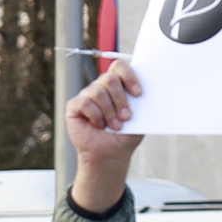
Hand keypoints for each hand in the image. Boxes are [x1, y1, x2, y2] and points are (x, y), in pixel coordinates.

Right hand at [62, 61, 143, 216]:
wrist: (110, 154)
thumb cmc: (126, 135)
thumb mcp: (139, 119)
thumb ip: (141, 103)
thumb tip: (146, 92)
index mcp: (118, 85)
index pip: (119, 67)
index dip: (129, 76)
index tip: (139, 94)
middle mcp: (101, 86)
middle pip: (109, 79)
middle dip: (120, 99)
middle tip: (127, 117)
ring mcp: (87, 95)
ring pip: (98, 92)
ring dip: (109, 112)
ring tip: (116, 126)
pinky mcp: (75, 106)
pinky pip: (85, 102)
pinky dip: (95, 116)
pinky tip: (98, 125)